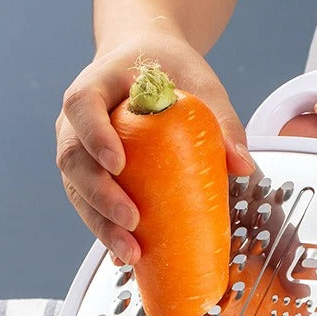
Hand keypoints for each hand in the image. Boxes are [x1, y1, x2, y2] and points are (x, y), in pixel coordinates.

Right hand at [56, 28, 253, 263]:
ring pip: (76, 189)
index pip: (82, 106)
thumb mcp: (199, 82)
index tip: (119, 162)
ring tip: (131, 251)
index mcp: (96, 85)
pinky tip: (127, 254)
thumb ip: (221, 118)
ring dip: (100, 223)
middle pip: (73, 159)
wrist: (144, 62)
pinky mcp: (88, 175)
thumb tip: (243, 166)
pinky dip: (105, 230)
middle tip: (131, 220)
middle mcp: (75, 121)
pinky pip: (88, 205)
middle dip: (100, 196)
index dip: (95, 136)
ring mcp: (78, 150)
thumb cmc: (168, 69)